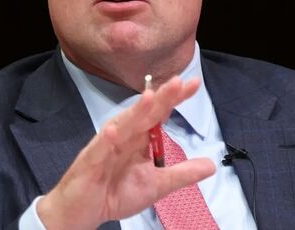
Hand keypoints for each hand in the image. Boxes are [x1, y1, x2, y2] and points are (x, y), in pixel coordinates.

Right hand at [37, 76, 215, 228]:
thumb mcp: (156, 185)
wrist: (83, 213)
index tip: (193, 84)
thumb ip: (182, 173)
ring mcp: (106, 146)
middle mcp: (124, 136)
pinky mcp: (91, 162)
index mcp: (139, 138)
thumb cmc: (115, 192)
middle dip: (161, 97)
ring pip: (123, 125)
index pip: (160, 113)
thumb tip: (211, 165)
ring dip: (135, 111)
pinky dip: (106, 140)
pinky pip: (99, 149)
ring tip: (150, 97)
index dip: (175, 99)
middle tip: (177, 82)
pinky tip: (113, 131)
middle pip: (144, 113)